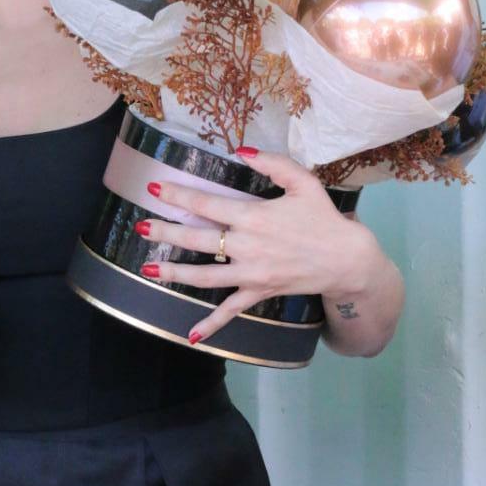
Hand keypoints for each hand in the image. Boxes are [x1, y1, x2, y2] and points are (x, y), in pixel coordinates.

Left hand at [135, 147, 382, 342]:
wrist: (346, 259)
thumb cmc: (323, 217)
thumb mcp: (303, 181)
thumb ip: (273, 163)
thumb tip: (240, 150)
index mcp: (254, 217)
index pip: (208, 204)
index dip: (180, 195)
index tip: (155, 188)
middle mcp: (247, 246)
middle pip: (198, 239)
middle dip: (166, 232)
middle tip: (139, 226)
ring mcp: (251, 274)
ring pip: (205, 276)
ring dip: (174, 273)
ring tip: (147, 268)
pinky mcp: (259, 292)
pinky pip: (231, 311)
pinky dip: (211, 324)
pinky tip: (190, 335)